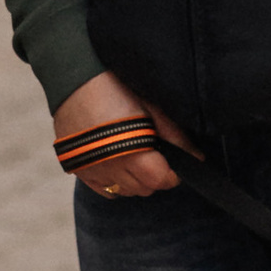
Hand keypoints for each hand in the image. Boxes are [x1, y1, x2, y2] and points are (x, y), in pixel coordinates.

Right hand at [53, 69, 193, 197]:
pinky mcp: (78, 169)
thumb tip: (197, 158)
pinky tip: (115, 162)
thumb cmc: (115, 88)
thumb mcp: (151, 108)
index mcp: (133, 153)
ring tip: (134, 155)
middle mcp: (111, 168)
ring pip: (125, 191)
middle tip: (154, 153)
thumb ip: (175, 136)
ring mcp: (93, 171)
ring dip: (134, 180)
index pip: (161, 181)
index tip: (172, 161)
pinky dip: (114, 182)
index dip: (172, 173)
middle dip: (154, 176)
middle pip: (144, 189)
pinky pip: (104, 190)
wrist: (73, 78)